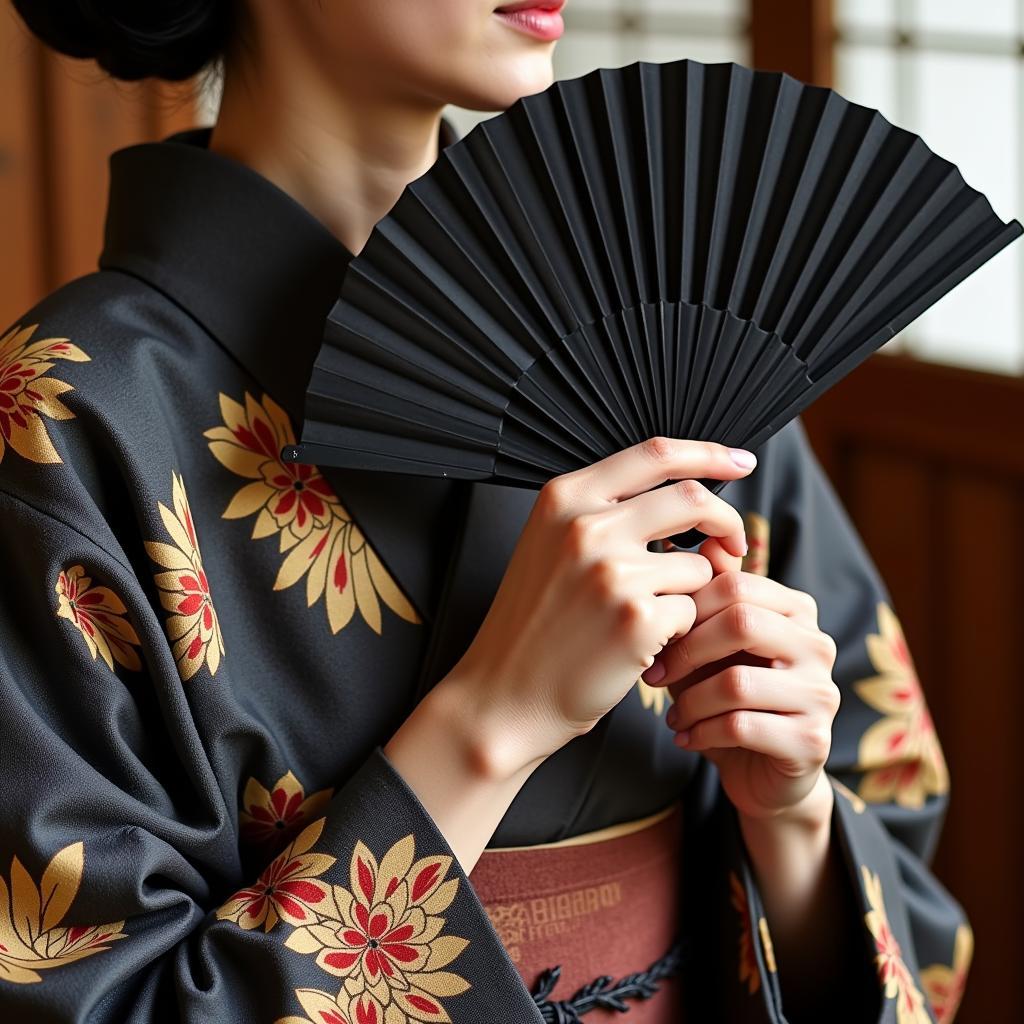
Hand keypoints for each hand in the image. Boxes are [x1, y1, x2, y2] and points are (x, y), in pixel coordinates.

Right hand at [441, 436, 757, 779]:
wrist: (505, 694)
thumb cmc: (535, 624)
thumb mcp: (552, 546)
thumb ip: (608, 513)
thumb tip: (693, 500)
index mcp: (564, 499)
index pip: (654, 453)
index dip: (708, 454)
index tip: (739, 462)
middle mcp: (586, 526)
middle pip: (692, 498)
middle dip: (727, 521)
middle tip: (733, 544)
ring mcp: (612, 572)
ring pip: (699, 563)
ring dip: (692, 592)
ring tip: (649, 618)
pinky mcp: (637, 618)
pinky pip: (693, 611)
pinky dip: (679, 630)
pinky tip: (641, 646)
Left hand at [647, 568, 839, 821]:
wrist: (761, 771)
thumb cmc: (727, 696)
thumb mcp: (709, 644)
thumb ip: (707, 597)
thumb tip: (700, 539)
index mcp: (796, 610)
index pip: (737, 584)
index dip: (686, 607)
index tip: (654, 635)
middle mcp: (818, 645)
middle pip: (742, 622)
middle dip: (686, 650)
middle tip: (655, 674)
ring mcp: (821, 694)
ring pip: (737, 681)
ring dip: (690, 700)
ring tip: (674, 714)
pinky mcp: (812, 741)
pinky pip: (742, 726)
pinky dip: (702, 732)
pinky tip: (687, 737)